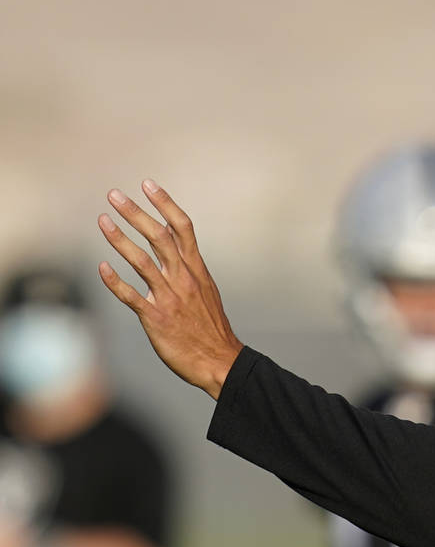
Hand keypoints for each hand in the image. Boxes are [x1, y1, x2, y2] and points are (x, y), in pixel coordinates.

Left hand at [98, 181, 242, 399]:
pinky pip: (131, 295)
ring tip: (102, 221)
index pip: (182, 228)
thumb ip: (188, 270)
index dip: (165, 204)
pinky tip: (102, 267)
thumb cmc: (210, 329)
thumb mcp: (206, 292)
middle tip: (114, 195)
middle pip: (159, 237)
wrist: (220, 361)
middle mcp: (183, 278)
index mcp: (196, 270)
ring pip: (142, 261)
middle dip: (136, 213)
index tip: (148, 185)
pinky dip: (115, 280)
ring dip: (120, 239)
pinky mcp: (156, 317)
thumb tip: (173, 250)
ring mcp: (170, 297)